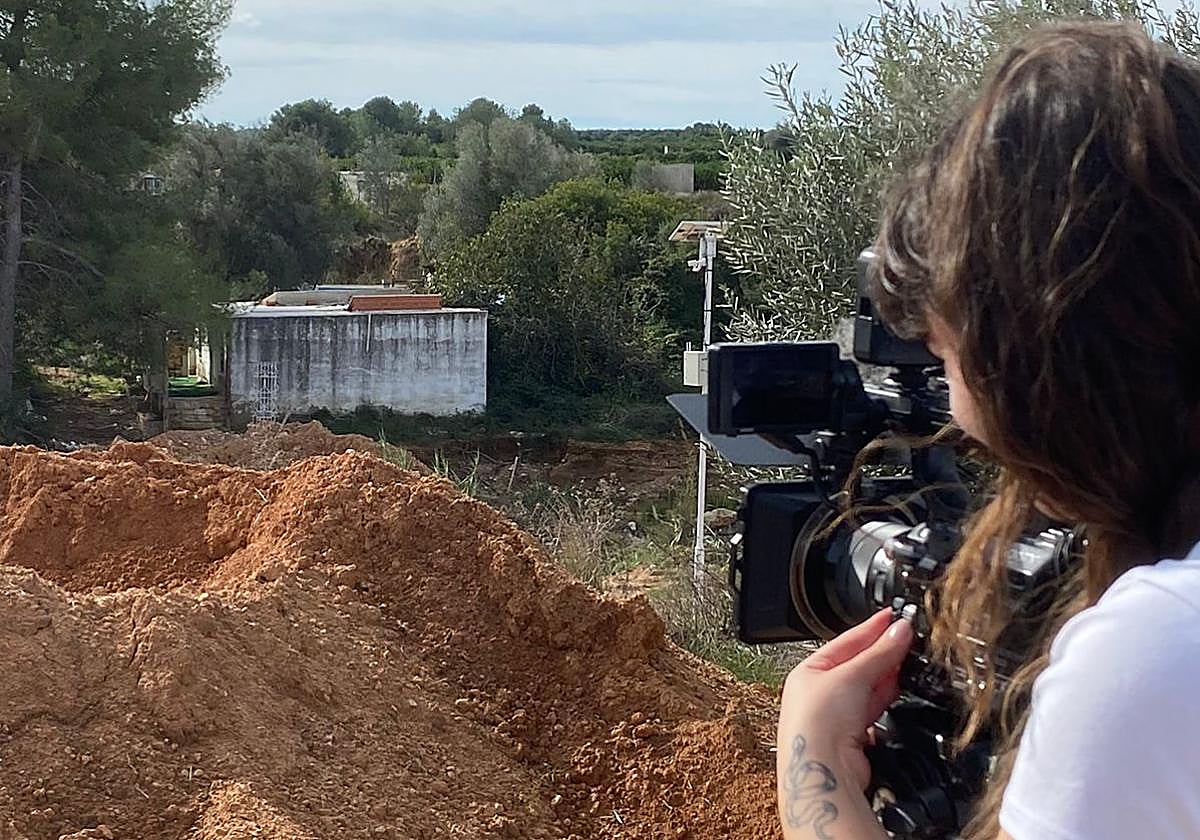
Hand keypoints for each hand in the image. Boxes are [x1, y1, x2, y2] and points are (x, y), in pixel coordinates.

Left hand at [778, 608, 913, 790]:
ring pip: (868, 687)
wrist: (823, 769)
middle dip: (883, 651)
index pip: (845, 642)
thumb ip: (879, 654)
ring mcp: (837, 715)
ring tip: (909, 656)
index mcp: (808, 671)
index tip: (893, 617)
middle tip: (908, 635)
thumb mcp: (851, 676)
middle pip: (858, 664)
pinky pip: (874, 708)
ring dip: (888, 673)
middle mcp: (819, 693)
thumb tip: (899, 631)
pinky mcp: (854, 735)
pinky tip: (900, 686)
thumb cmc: (816, 724)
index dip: (871, 629)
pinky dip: (887, 696)